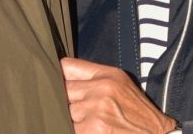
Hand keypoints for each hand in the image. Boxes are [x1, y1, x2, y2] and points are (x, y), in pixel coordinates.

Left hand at [62, 57, 178, 133]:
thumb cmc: (138, 117)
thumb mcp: (121, 88)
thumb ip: (94, 80)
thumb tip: (62, 79)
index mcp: (109, 75)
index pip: (67, 66)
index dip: (58, 76)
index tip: (54, 82)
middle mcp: (103, 88)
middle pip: (62, 89)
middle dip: (66, 101)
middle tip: (78, 110)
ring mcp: (97, 108)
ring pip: (65, 110)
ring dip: (71, 119)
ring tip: (88, 123)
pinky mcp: (93, 128)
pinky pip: (69, 127)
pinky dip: (75, 130)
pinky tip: (87, 130)